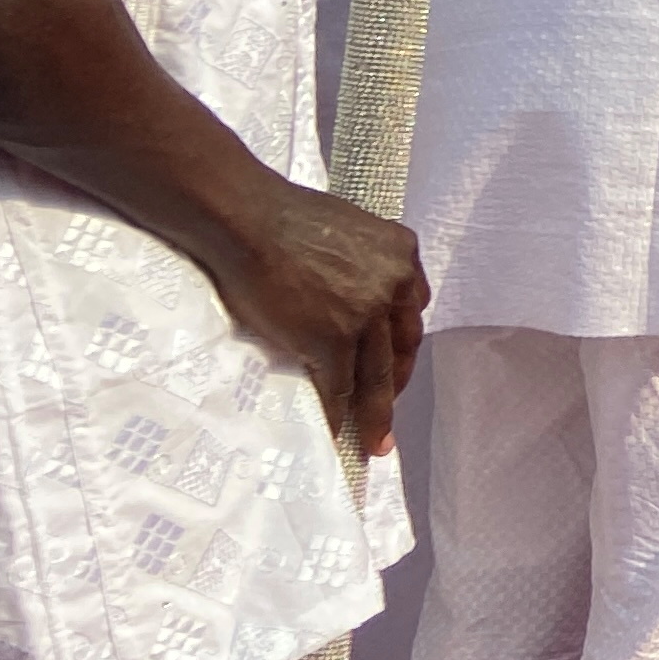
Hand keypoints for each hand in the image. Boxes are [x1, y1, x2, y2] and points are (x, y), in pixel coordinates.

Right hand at [204, 179, 426, 456]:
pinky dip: (340, 415)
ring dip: (376, 413)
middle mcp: (395, 284)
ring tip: (375, 442)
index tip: (396, 367)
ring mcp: (366, 313)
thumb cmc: (282, 217)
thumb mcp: (347, 229)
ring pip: (378, 375)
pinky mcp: (333, 337)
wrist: (247, 219)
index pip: (411, 312)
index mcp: (401, 254)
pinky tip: (337, 435)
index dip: (402, 345)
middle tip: (390, 415)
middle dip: (396, 385)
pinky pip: (341, 387)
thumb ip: (362, 262)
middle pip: (402, 347)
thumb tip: (350, 290)